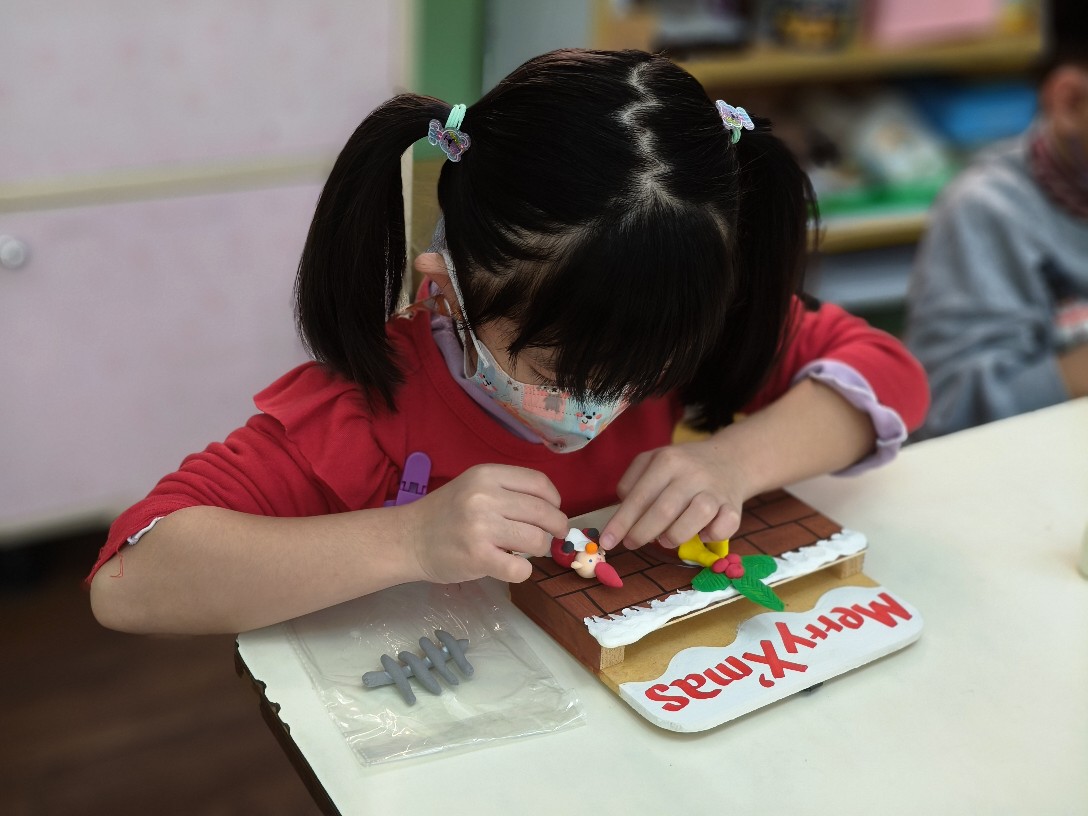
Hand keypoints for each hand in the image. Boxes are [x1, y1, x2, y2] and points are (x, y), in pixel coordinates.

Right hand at [401, 464, 568, 583]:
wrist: (408, 539)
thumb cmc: (445, 513)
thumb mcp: (474, 486)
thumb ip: (507, 491)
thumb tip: (551, 509)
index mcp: (487, 475)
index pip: (539, 483)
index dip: (555, 500)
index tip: (554, 511)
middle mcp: (485, 497)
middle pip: (543, 512)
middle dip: (555, 527)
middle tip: (551, 536)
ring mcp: (481, 528)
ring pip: (537, 539)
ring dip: (539, 549)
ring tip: (526, 551)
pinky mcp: (478, 557)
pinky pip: (520, 568)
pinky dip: (523, 571)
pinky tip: (512, 567)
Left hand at [599, 437, 748, 550]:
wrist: (729, 460)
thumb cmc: (683, 467)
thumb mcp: (653, 461)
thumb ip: (632, 483)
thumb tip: (622, 514)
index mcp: (668, 460)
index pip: (639, 495)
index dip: (621, 522)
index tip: (607, 541)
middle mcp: (692, 473)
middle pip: (664, 509)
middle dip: (642, 533)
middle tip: (632, 543)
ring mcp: (715, 490)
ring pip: (698, 515)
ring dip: (675, 535)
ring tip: (665, 539)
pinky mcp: (734, 507)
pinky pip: (724, 526)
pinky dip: (711, 535)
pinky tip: (701, 534)